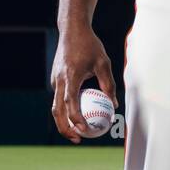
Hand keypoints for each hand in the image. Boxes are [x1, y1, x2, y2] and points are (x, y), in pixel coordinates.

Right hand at [51, 24, 116, 143]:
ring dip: (64, 121)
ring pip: (56, 106)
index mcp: (70, 76)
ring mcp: (55, 80)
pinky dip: (66, 109)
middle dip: (65, 128)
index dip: (76, 119)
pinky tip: (79, 115)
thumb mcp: (104, 63)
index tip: (84, 130)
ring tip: (78, 132)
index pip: (70, 103)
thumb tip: (115, 105)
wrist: (71, 30)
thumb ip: (108, 84)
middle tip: (78, 139)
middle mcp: (59, 80)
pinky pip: (60, 98)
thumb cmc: (90, 46)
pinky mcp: (55, 79)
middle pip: (57, 110)